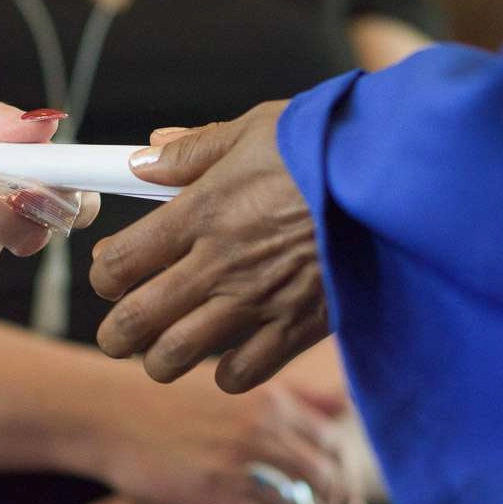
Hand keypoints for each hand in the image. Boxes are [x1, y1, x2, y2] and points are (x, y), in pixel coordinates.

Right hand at [82, 361, 354, 503]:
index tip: (324, 500)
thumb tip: (344, 403)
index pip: (332, 445)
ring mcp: (238, 460)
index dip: (337, 479)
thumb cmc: (167, 401)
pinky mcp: (212, 493)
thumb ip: (289, 396)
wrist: (106, 410)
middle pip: (324, 481)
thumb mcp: (232, 385)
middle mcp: (263, 426)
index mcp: (272, 398)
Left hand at [89, 101, 326, 393]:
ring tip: (162, 353)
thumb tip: (141, 160)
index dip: (103, 276)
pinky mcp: (297, 328)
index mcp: (202, 212)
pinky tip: (227, 355)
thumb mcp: (256, 129)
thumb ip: (193, 151)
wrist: (399, 179)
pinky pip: (239, 374)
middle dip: (116, 334)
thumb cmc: (328, 146)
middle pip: (134, 321)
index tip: (110, 275)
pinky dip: (224, 372)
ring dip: (159, 360)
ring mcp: (257, 301)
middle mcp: (219, 263)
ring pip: (174, 357)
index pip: (120, 262)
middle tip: (119, 333)